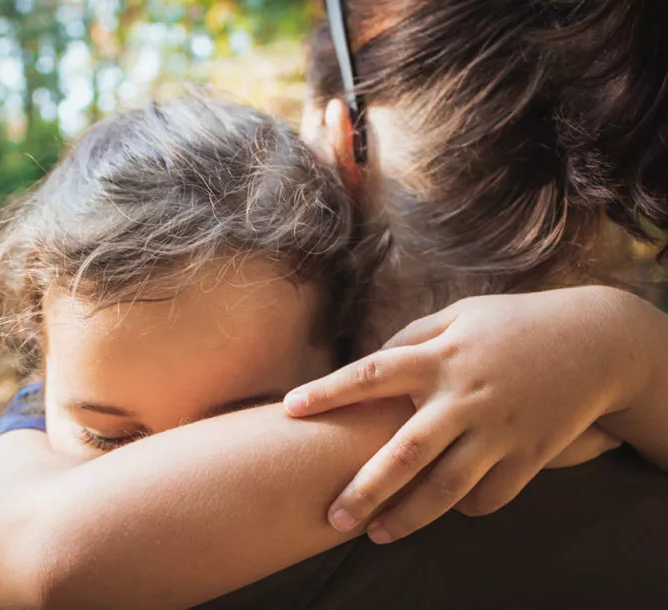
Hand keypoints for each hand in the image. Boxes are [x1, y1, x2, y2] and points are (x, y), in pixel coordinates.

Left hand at [284, 286, 648, 543]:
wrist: (596, 341)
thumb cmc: (514, 324)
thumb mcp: (460, 316)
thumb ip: (412, 338)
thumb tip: (370, 362)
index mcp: (441, 356)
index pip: (371, 374)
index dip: (328, 392)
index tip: (289, 409)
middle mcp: (465, 396)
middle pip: (404, 452)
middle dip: (364, 488)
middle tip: (332, 517)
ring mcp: (498, 429)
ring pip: (446, 487)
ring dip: (409, 516)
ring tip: (377, 534)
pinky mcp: (529, 453)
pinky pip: (490, 494)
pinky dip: (466, 507)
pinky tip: (446, 510)